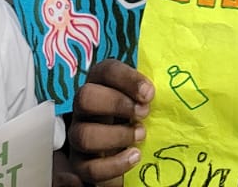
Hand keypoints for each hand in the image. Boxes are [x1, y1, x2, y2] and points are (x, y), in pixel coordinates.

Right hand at [69, 59, 153, 185]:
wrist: (121, 152)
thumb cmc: (135, 118)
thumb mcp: (140, 101)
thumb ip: (145, 93)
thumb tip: (159, 91)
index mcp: (100, 85)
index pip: (105, 70)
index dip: (127, 79)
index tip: (149, 93)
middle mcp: (83, 108)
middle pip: (85, 97)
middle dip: (116, 104)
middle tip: (144, 113)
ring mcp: (78, 135)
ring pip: (84, 135)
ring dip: (117, 136)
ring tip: (140, 135)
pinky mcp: (80, 164)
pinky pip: (90, 168)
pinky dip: (115, 165)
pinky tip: (135, 156)